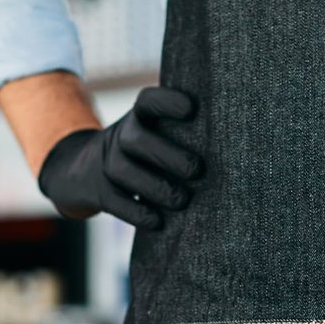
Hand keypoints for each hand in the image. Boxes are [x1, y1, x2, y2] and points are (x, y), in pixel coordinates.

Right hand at [37, 85, 202, 228]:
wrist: (86, 169)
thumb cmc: (145, 149)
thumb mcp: (155, 131)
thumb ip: (186, 132)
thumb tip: (238, 142)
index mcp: (139, 117)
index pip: (149, 101)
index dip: (167, 103)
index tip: (192, 109)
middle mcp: (120, 137)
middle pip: (137, 140)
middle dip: (167, 155)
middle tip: (197, 170)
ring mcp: (107, 165)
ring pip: (124, 172)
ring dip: (155, 187)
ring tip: (182, 201)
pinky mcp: (101, 193)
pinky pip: (116, 203)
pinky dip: (137, 213)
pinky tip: (158, 222)